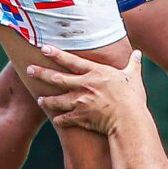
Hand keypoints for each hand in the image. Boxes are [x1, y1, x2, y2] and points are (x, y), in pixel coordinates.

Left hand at [27, 48, 146, 134]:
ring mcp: (80, 102)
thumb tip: (138, 54)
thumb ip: (133, 64)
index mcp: (95, 73)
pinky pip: (66, 119)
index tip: (43, 48)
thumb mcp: (133, 77)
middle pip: (57, 78)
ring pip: (57, 100)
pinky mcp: (80, 117)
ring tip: (39, 99)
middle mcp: (84, 85)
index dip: (56, 54)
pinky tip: (56, 120)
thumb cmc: (132, 98)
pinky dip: (60, 119)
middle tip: (29, 69)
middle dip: (41, 73)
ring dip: (47, 100)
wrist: (128, 120)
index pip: (71, 61)